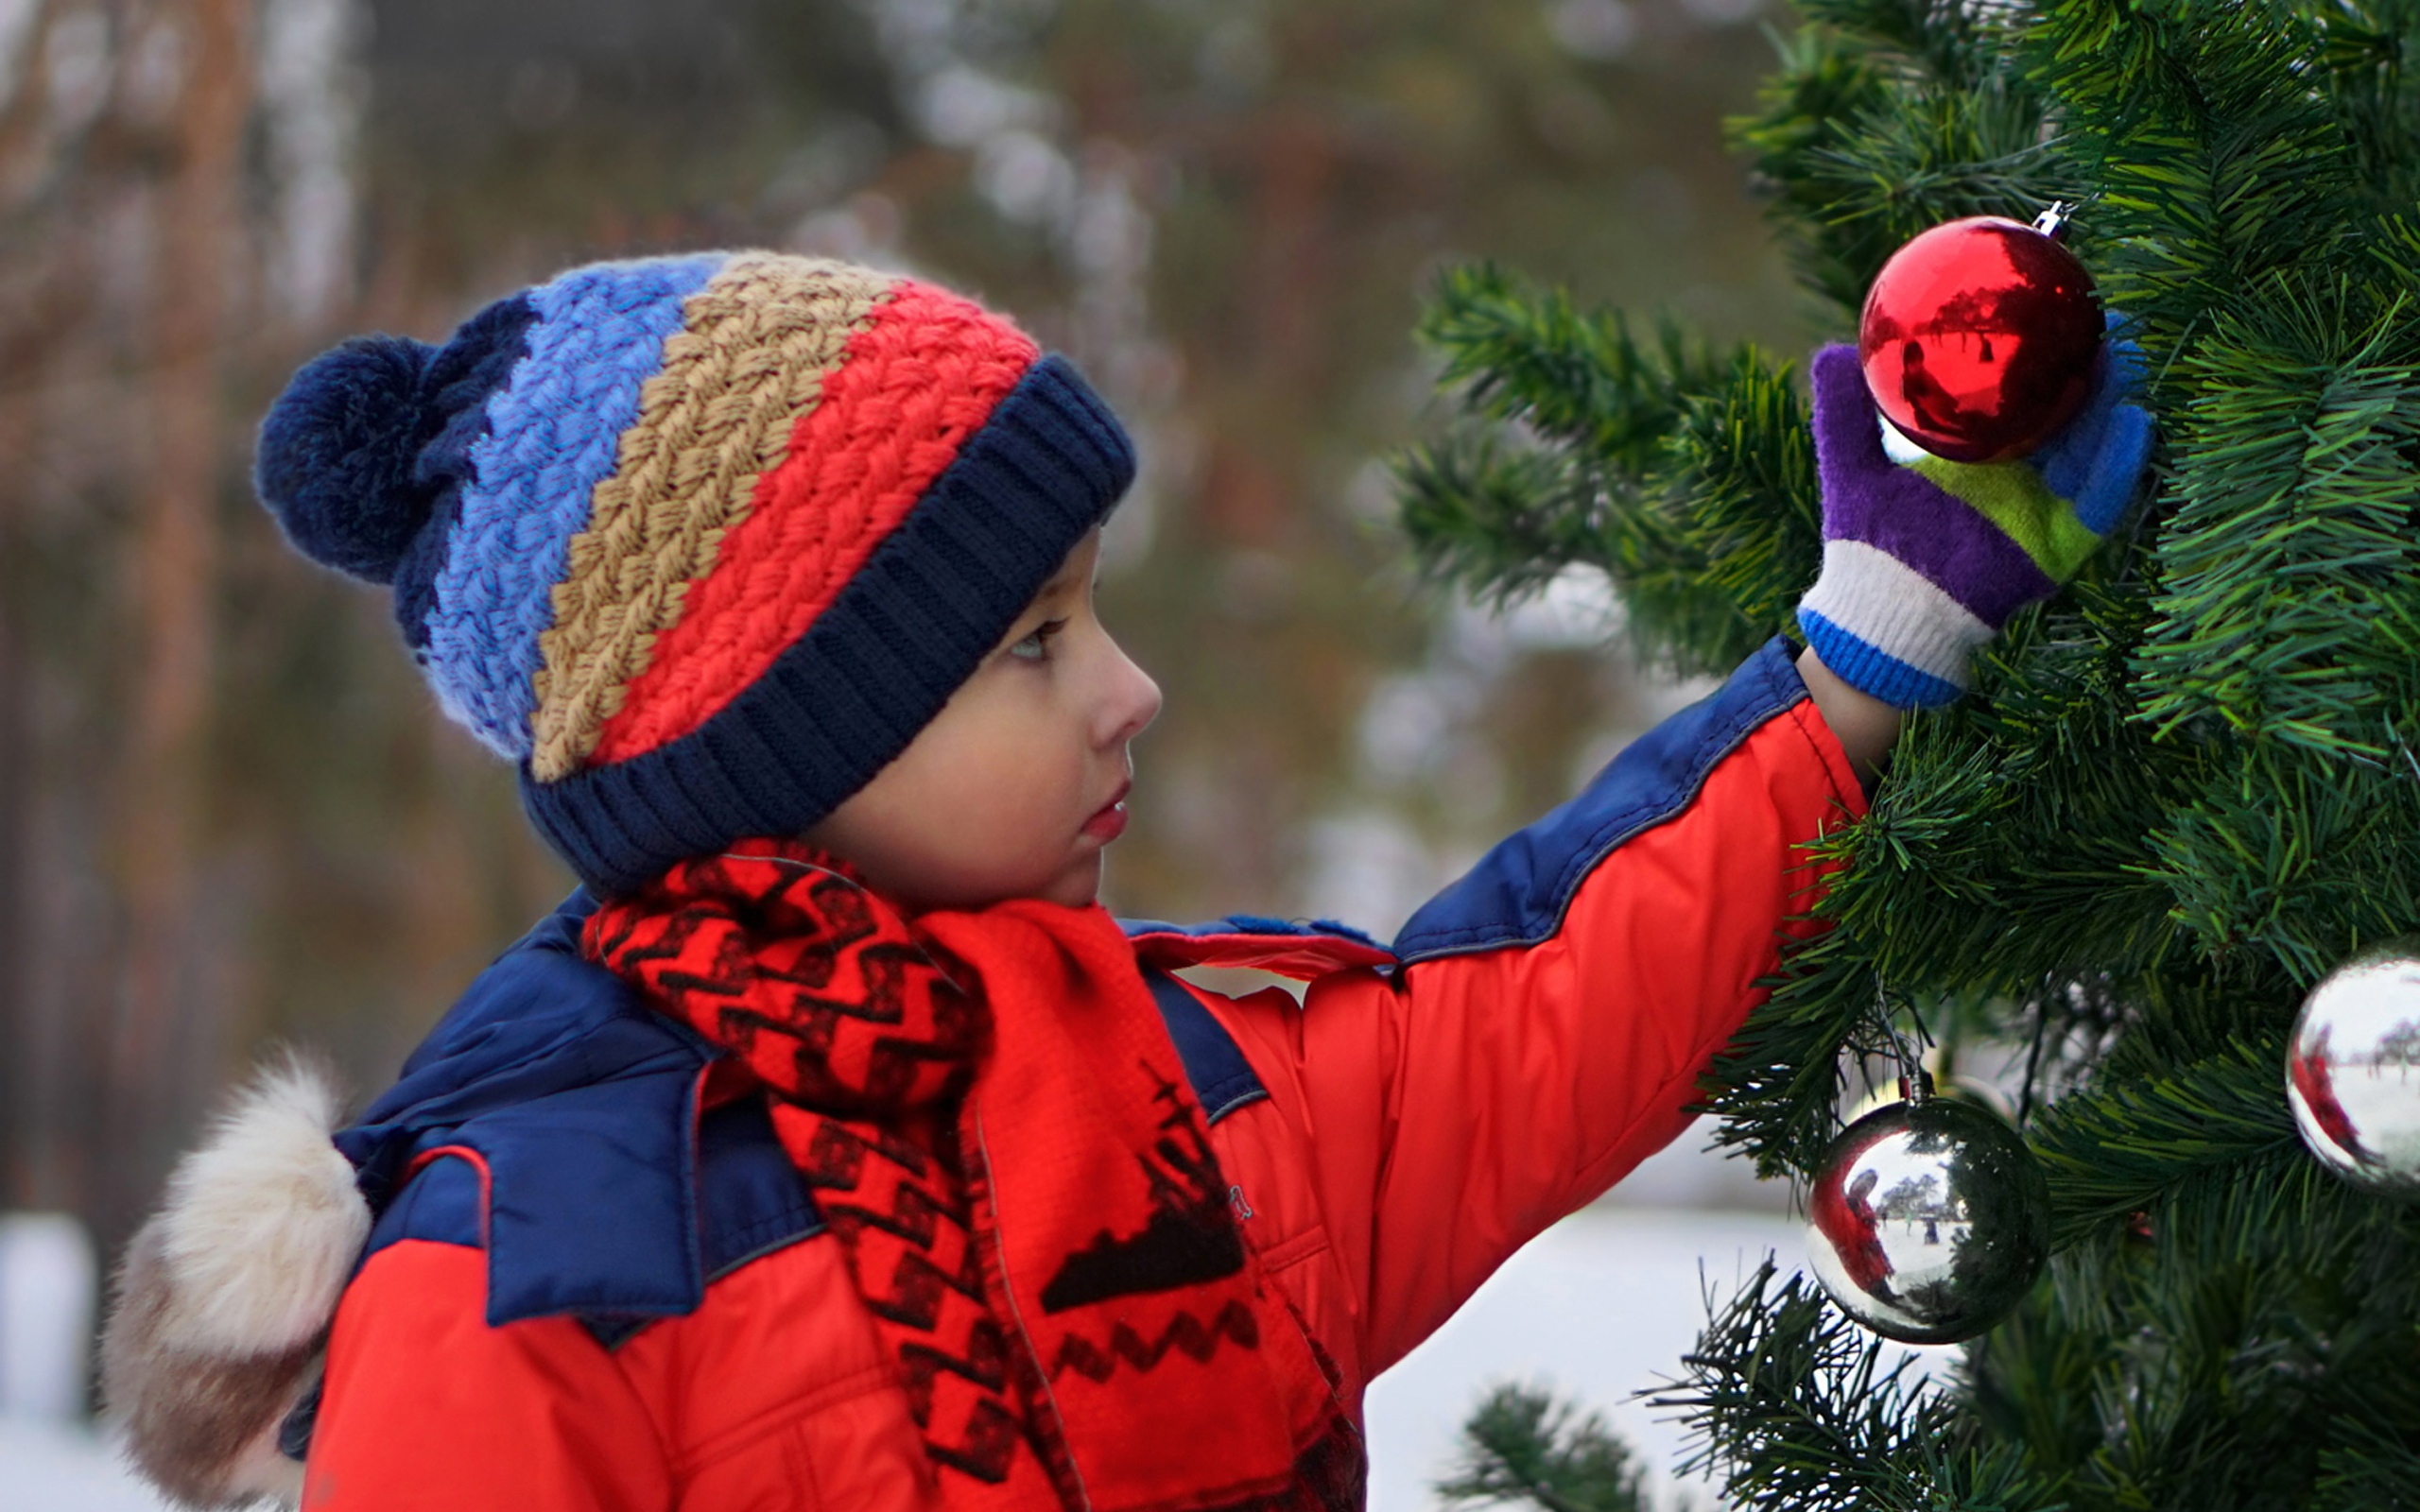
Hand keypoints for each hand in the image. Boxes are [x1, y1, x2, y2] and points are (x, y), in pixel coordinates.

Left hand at [1796, 335, 2152, 708]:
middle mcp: (2018, 479)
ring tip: (2124, 356)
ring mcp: (2041, 512)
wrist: (1875, 615)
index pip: (2025, 398)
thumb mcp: (1853, 467)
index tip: (2059, 310)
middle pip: (2071, 416)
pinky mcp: (2055, 548)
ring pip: (2092, 449)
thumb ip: (1844, 413)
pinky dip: (2118, 465)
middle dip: (2095, 370)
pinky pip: (2099, 504)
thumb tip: (1834, 350)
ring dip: (2114, 403)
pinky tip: (2135, 423)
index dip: (2046, 358)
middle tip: (2109, 320)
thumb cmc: (1867, 546)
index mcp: (1979, 456)